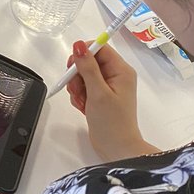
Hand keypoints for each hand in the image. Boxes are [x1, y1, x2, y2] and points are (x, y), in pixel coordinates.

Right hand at [65, 41, 156, 161]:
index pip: (100, 48)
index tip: (73, 66)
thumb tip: (79, 45)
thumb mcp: (98, 92)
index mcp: (121, 70)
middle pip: (90, 61)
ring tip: (82, 101)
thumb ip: (88, 67)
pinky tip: (83, 106)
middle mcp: (116, 76)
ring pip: (84, 75)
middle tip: (77, 89)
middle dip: (78, 74)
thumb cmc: (112, 123)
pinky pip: (84, 87)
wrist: (116, 148)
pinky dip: (80, 95)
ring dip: (77, 87)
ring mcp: (108, 86)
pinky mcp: (100, 97)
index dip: (84, 54)